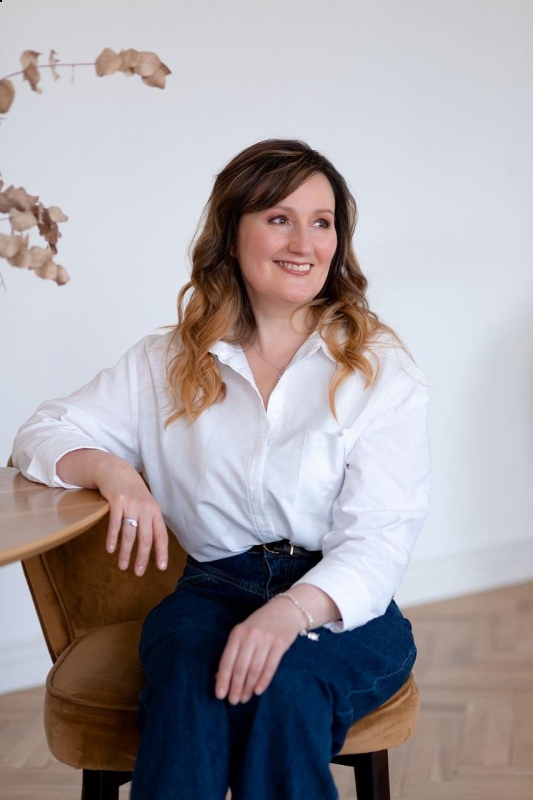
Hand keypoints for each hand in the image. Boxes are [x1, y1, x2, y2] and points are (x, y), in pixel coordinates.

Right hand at [97, 460, 168, 575]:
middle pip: (146, 538)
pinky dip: (112, 538)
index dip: (162, 552)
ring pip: (129, 533)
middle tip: (138, 573)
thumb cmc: (133, 493)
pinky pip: (115, 523)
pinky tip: (110, 550)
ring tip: (122, 566)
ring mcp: (131, 504)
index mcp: (155, 511)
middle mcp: (145, 508)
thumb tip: (154, 547)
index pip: (161, 535)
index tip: (160, 567)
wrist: (117, 471)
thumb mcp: (146, 505)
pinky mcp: (117, 501)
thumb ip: (150, 522)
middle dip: (142, 557)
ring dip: (125, 552)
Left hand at [214, 598, 304, 703]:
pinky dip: (263, 681)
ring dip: (248, 687)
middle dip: (235, 687)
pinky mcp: (280, 643)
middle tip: (233, 701)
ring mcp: (266, 639)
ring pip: (254, 669)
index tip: (220, 695)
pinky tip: (258, 691)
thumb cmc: (260, 625)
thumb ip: (232, 653)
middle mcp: (250, 636)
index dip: (223, 679)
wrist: (285, 610)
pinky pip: (270, 666)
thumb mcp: (243, 634)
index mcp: (237, 633)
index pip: (227, 660)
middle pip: (240, 667)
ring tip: (244, 698)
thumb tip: (219, 677)